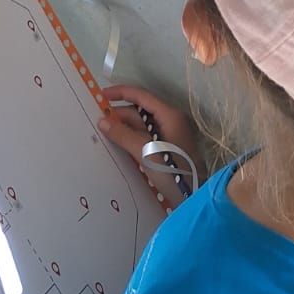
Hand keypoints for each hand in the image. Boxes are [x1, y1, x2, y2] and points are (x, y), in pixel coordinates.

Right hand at [99, 84, 201, 208]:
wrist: (195, 200)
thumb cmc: (174, 172)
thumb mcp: (146, 152)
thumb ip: (124, 135)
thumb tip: (102, 121)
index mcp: (169, 116)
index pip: (141, 96)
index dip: (121, 93)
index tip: (101, 96)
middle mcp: (169, 122)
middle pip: (140, 113)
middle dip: (119, 115)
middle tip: (97, 120)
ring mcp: (168, 138)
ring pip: (141, 127)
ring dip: (123, 129)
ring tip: (103, 134)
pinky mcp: (166, 152)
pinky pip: (144, 140)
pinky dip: (131, 140)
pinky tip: (117, 147)